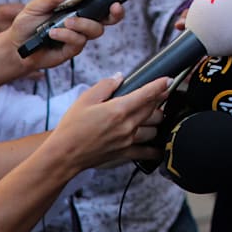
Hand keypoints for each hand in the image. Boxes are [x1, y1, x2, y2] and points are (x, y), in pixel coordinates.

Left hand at [11, 0, 124, 70]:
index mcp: (77, 9)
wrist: (16, 47)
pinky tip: (54, 34)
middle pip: (107, 21)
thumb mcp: (37, 5)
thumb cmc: (27, 24)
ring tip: (64, 23)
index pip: (100, 6)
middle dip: (113, 15)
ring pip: (94, 31)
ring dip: (81, 25)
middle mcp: (81, 23)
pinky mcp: (71, 50)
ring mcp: (78, 37)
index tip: (116, 1)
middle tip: (112, 8)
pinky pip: (78, 42)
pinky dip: (67, 36)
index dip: (113, 5)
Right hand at [45, 74, 170, 171]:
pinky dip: (156, 149)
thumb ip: (105, 86)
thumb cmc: (72, 127)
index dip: (160, 85)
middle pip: (153, 110)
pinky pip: (147, 152)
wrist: (64, 154)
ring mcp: (128, 140)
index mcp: (118, 109)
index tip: (167, 80)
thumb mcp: (85, 99)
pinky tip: (159, 145)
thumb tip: (119, 77)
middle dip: (160, 100)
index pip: (146, 94)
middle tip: (161, 94)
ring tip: (155, 115)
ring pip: (154, 129)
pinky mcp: (125, 153)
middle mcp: (127, 125)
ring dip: (157, 121)